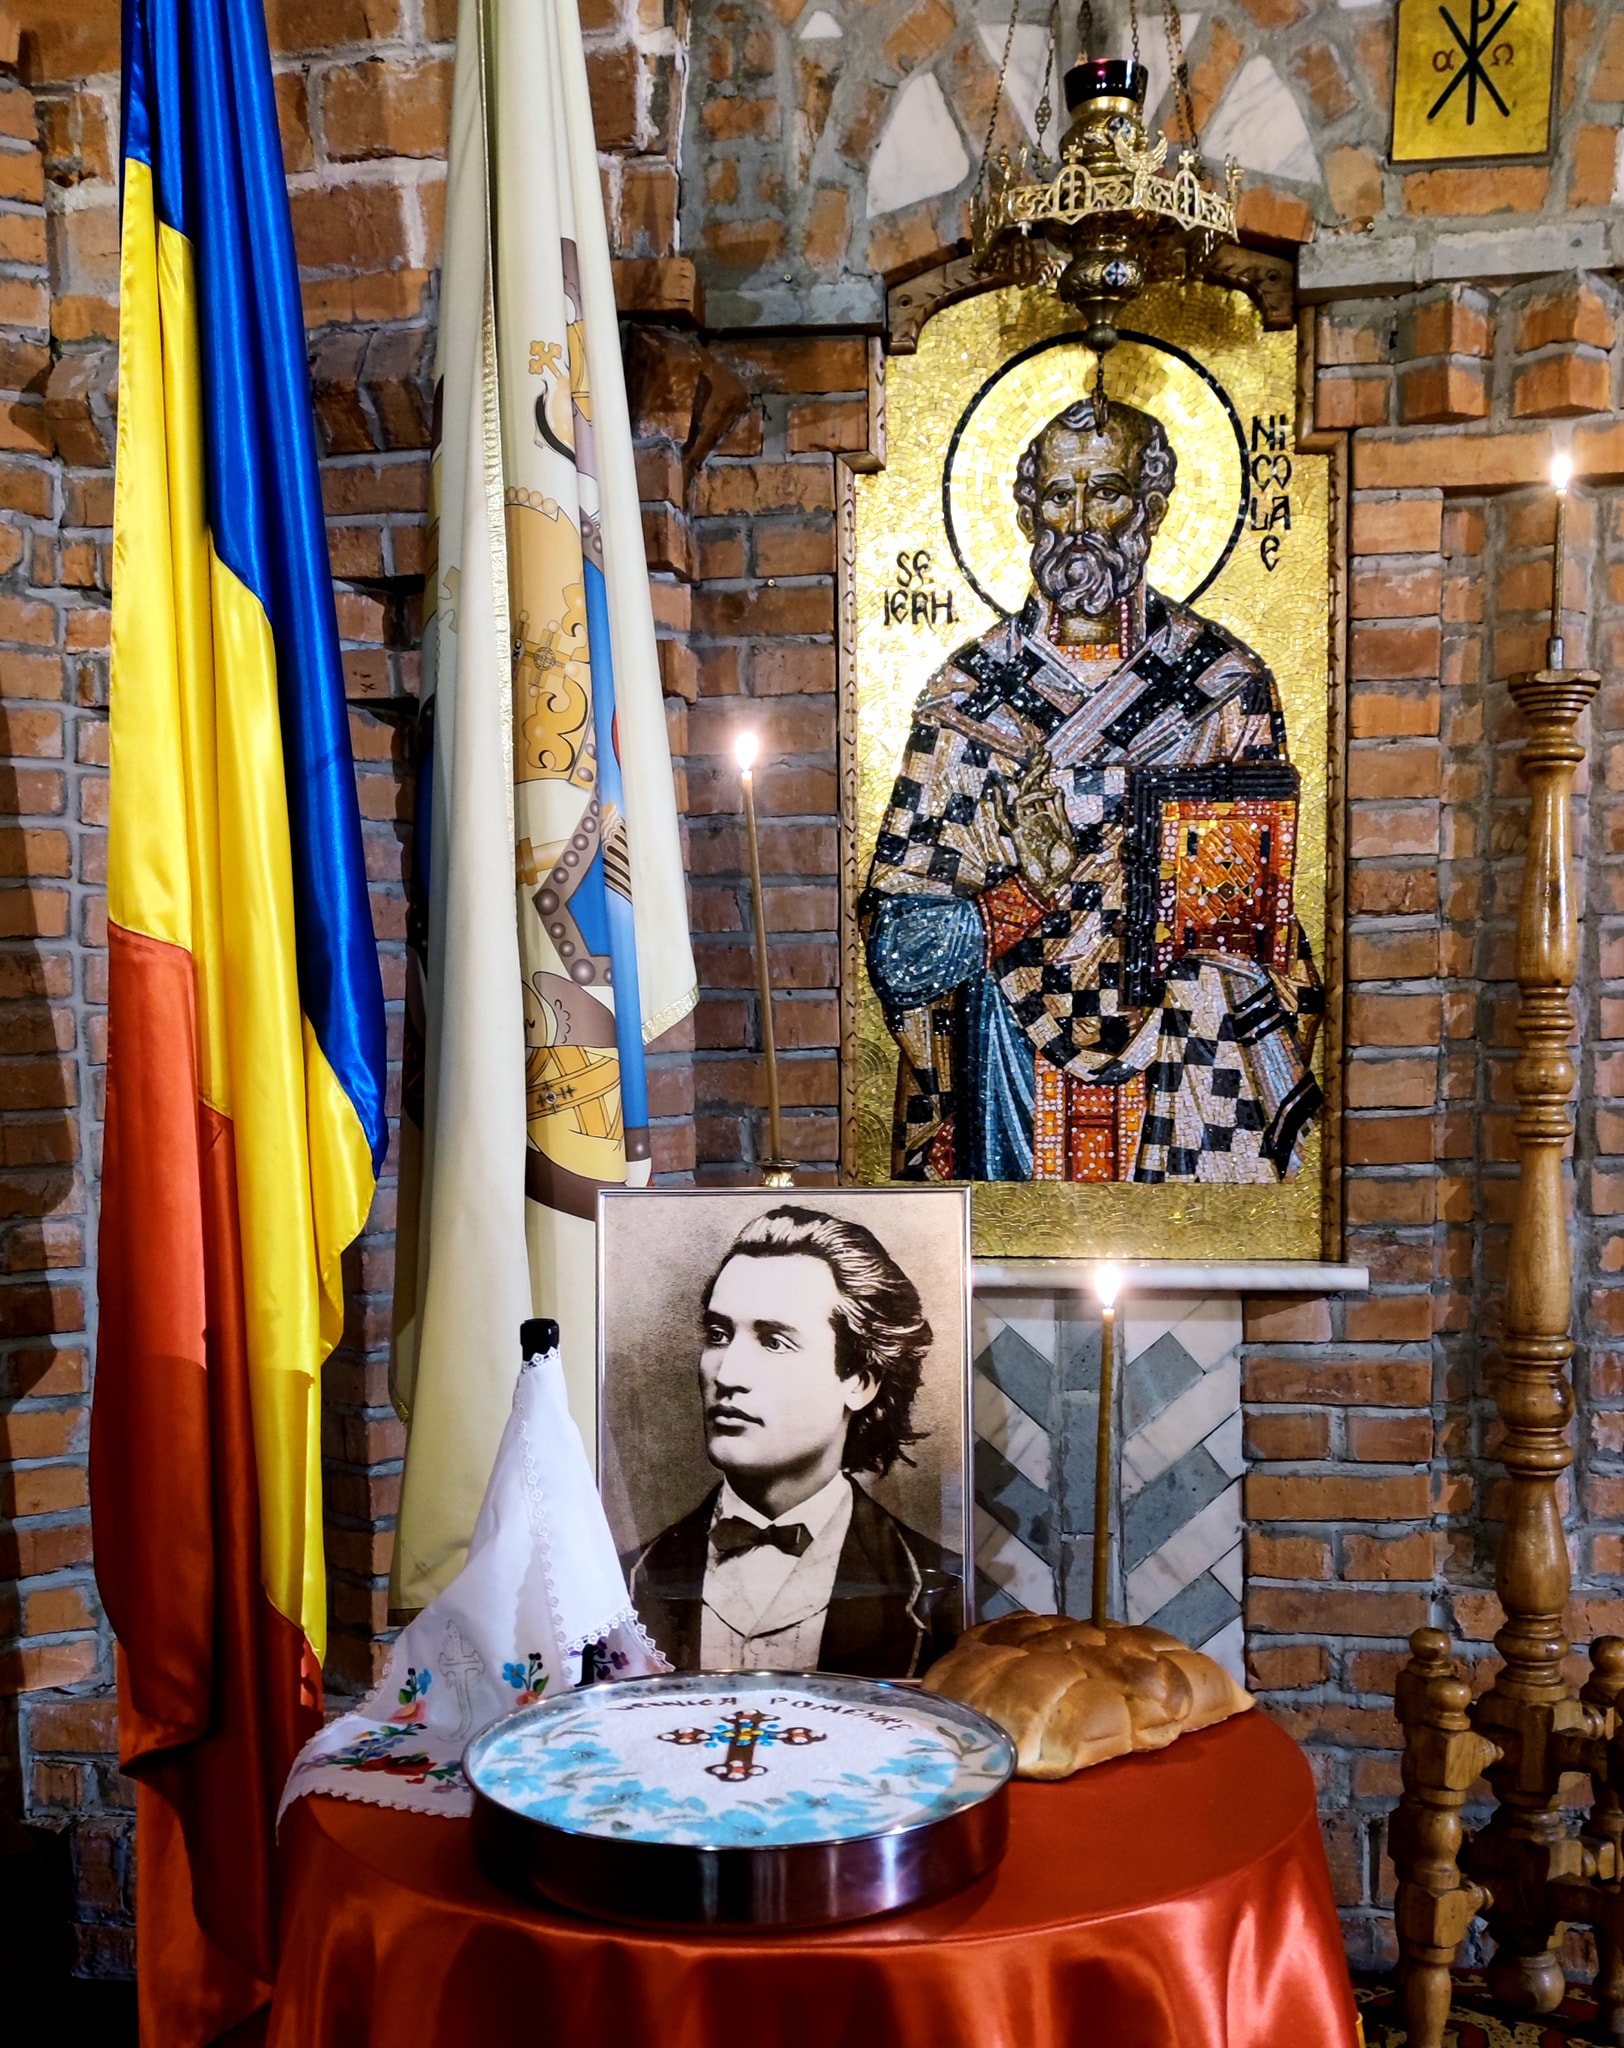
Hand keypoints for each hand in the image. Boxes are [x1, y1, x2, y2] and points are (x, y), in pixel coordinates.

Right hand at [991, 748, 1075, 900]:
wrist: (1052, 886)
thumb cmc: (1061, 865)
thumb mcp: (1066, 835)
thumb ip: (1058, 814)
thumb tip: (1055, 790)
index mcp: (1047, 816)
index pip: (1042, 787)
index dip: (1043, 771)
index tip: (1045, 754)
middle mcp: (1034, 818)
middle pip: (1032, 787)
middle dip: (1036, 768)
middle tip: (1041, 749)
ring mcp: (1024, 825)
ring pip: (1022, 797)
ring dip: (1032, 779)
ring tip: (1041, 762)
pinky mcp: (1017, 836)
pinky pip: (1005, 819)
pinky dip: (1000, 805)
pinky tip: (997, 791)